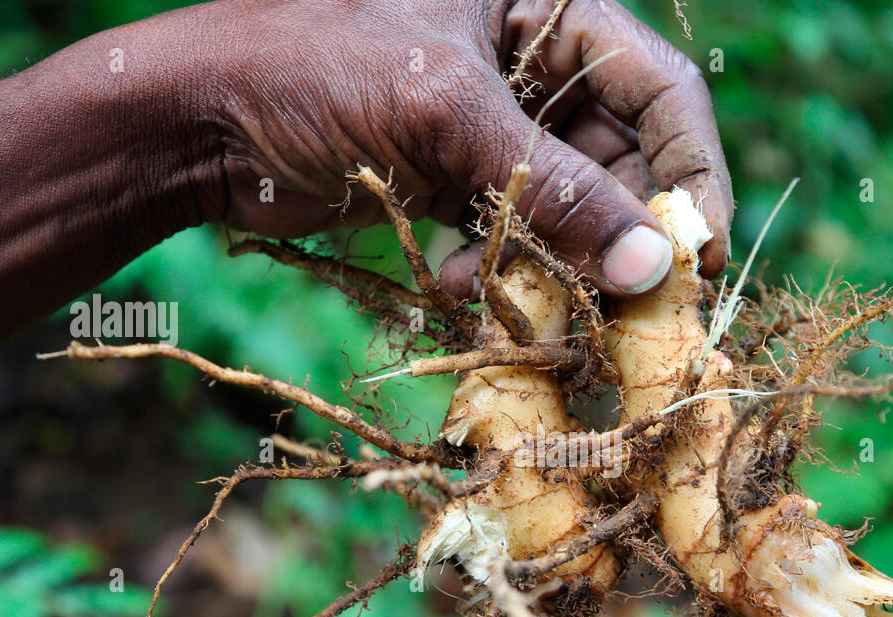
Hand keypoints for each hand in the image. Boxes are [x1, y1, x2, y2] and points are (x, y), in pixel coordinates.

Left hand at [199, 0, 733, 295]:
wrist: (195, 120)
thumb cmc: (311, 70)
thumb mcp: (446, 116)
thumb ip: (557, 189)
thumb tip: (654, 266)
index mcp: (545, 5)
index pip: (659, 89)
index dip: (689, 174)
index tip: (697, 256)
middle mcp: (532, 64)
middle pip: (622, 163)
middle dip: (615, 239)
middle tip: (619, 310)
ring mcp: (494, 128)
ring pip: (569, 213)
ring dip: (551, 266)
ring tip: (520, 299)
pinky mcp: (459, 181)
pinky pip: (515, 239)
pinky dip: (498, 272)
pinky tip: (452, 282)